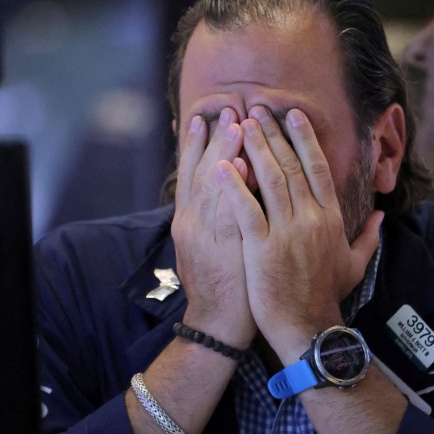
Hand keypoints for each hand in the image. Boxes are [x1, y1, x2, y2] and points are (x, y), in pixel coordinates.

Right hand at [171, 108, 254, 347]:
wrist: (216, 325)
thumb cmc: (221, 284)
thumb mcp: (208, 245)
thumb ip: (215, 213)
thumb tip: (230, 180)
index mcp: (187, 221)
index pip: (190, 174)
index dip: (196, 144)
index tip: (204, 115)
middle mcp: (191, 224)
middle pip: (201, 173)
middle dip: (214, 139)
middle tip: (227, 108)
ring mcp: (205, 238)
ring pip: (213, 188)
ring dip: (225, 154)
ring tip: (237, 124)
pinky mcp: (224, 252)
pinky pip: (230, 215)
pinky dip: (237, 190)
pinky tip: (246, 166)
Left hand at [217, 106, 382, 361]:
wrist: (308, 329)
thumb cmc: (328, 297)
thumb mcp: (355, 264)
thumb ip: (369, 236)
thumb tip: (382, 215)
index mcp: (331, 218)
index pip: (317, 168)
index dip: (304, 138)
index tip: (292, 115)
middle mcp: (311, 218)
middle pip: (291, 165)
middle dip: (273, 134)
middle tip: (257, 108)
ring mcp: (287, 232)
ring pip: (270, 180)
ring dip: (254, 148)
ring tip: (240, 123)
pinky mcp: (262, 248)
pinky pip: (246, 210)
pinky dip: (233, 186)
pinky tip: (220, 166)